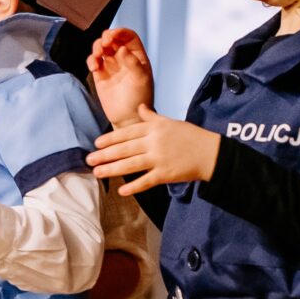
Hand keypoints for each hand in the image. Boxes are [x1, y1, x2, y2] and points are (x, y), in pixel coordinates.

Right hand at [86, 28, 154, 126]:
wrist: (128, 118)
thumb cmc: (139, 99)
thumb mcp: (141, 80)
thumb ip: (133, 63)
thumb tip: (122, 49)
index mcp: (137, 56)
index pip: (129, 36)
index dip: (121, 32)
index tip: (113, 34)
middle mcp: (124, 58)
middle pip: (112, 39)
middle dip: (106, 38)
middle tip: (104, 44)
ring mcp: (111, 66)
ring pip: (101, 48)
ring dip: (97, 47)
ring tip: (98, 55)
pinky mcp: (100, 75)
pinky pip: (93, 61)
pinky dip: (91, 60)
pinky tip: (94, 67)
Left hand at [87, 107, 220, 195]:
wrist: (211, 153)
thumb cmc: (190, 136)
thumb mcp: (171, 122)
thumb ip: (152, 117)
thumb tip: (140, 108)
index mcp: (155, 128)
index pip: (127, 132)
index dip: (110, 139)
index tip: (96, 143)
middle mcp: (154, 142)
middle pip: (125, 149)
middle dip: (105, 155)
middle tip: (89, 160)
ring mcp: (160, 159)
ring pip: (131, 165)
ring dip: (112, 169)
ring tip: (97, 173)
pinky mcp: (166, 174)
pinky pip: (147, 181)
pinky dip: (134, 186)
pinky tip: (122, 191)